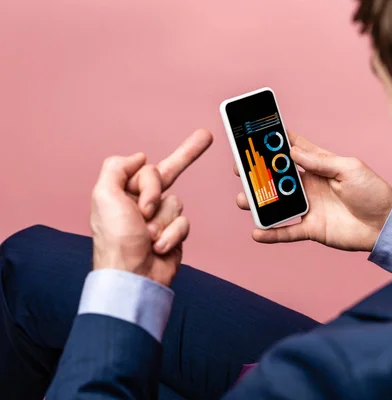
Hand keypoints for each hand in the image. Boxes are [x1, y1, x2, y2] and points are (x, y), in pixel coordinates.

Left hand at [91, 129, 212, 285]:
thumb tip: (139, 156)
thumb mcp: (104, 196)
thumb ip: (117, 168)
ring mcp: (159, 218)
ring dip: (163, 220)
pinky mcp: (174, 234)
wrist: (133, 277)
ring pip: (176, 202)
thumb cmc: (116, 240)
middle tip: (205, 136)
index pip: (146, 168)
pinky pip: (184, 222)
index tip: (148, 183)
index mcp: (122, 192)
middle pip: (168, 174)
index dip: (149, 181)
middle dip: (186, 155)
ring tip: (148, 236)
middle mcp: (140, 202)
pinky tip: (159, 247)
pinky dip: (172, 234)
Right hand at [235, 132, 391, 251]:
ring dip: (259, 203)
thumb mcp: (349, 168)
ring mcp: (309, 207)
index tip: (255, 133)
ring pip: (277, 204)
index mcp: (320, 166)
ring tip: (244, 200)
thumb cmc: (372, 191)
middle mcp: (310, 186)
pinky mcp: (311, 228)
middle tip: (240, 168)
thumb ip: (320, 161)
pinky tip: (256, 232)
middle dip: (258, 173)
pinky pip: (287, 231)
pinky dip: (272, 233)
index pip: (293, 150)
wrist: (387, 224)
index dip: (275, 142)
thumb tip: (292, 151)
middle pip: (277, 178)